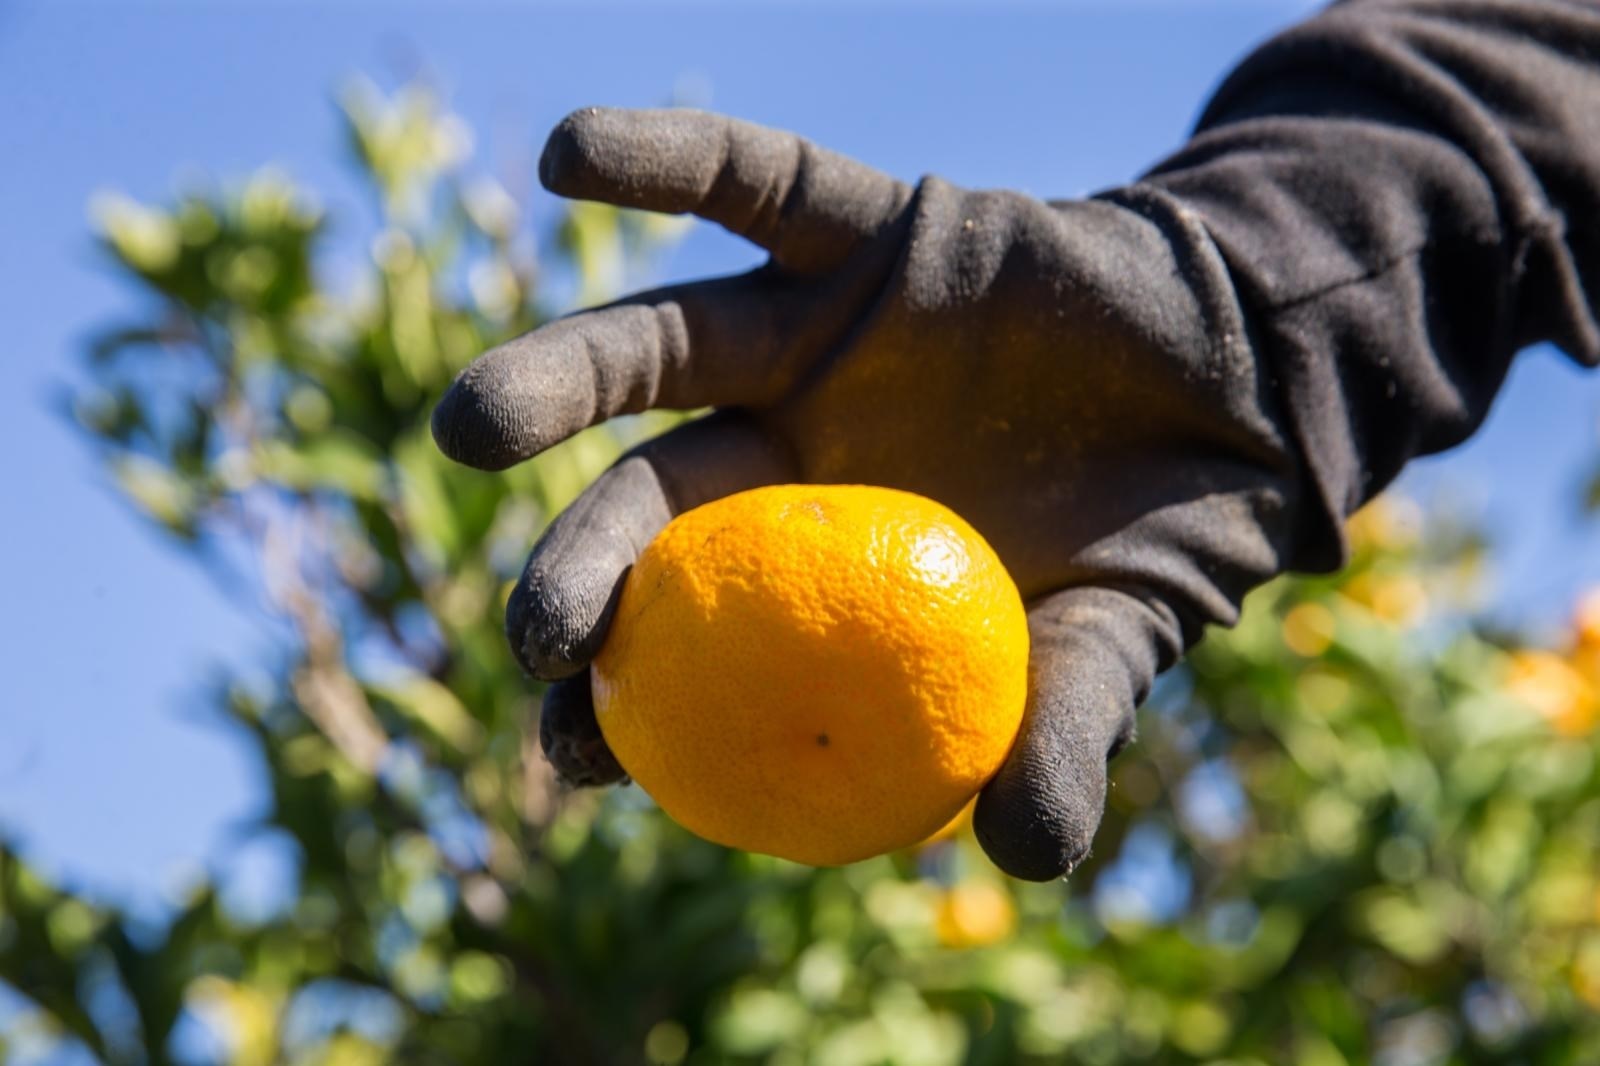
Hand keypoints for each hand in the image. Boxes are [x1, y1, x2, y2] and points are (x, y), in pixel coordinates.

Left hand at [432, 108, 1304, 879]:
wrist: (1234, 381)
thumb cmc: (1157, 529)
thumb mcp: (1118, 641)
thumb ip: (1063, 730)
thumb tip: (1030, 857)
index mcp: (821, 566)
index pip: (693, 641)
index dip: (619, 701)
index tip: (569, 760)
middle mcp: (789, 445)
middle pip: (647, 502)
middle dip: (576, 568)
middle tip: (531, 642)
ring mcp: (812, 333)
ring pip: (656, 349)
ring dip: (556, 380)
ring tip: (466, 429)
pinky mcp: (860, 227)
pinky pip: (752, 178)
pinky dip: (666, 159)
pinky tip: (571, 161)